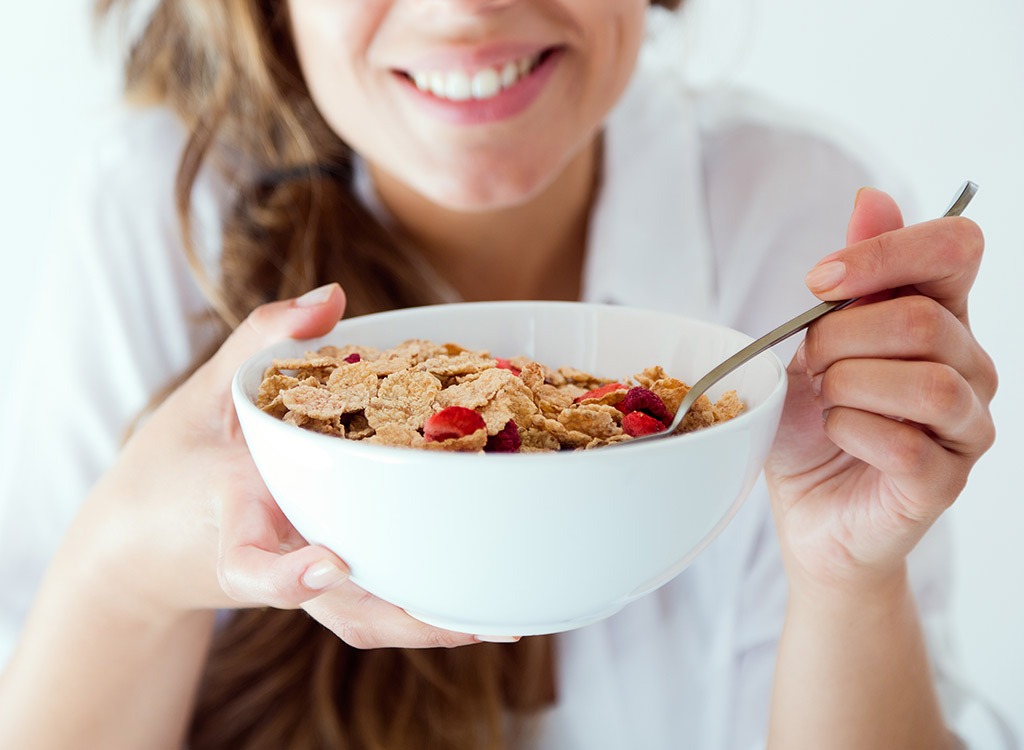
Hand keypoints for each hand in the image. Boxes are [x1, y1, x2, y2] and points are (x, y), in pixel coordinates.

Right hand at [80, 284, 483, 647]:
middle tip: (473, 621)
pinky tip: (477, 605)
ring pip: (362, 621)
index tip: (328, 565)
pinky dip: (419, 607)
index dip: (285, 575)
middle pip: (337, 611)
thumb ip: (262, 340)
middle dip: (404, 619)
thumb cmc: (170, 468)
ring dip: (426, 628)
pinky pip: (369, 605)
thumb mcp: (203, 393)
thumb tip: (334, 295)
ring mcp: (297, 582)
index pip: (247, 564)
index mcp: (234, 517)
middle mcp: (273, 559)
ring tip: (500, 625)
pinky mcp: (315, 587)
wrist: (140, 545)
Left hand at [764, 188, 996, 594]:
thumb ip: (851, 278)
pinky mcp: (946, 480)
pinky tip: (838, 436)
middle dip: (839, 339)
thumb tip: (871, 198)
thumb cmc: (813, 422)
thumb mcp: (815, 342)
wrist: (808, 510)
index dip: (887, 254)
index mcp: (940, 317)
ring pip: (924, 382)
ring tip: (826, 402)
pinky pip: (906, 443)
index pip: (957, 247)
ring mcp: (966, 425)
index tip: (820, 283)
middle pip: (921, 320)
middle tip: (809, 365)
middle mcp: (968, 365)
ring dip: (848, 388)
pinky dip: (852, 433)